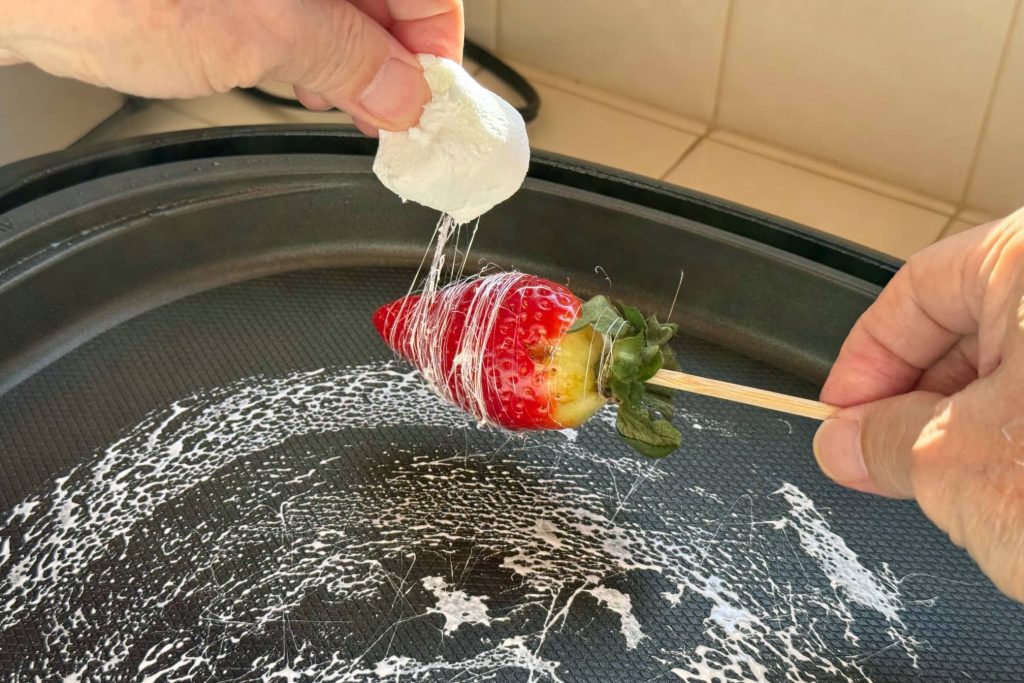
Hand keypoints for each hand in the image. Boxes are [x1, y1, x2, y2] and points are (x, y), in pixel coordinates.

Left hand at [0, 0, 462, 132]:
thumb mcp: (262, 34)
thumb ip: (351, 60)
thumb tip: (406, 93)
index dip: (434, 46)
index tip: (429, 102)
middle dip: (390, 56)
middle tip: (388, 117)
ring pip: (342, 0)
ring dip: (349, 55)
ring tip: (338, 103)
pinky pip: (298, 3)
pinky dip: (308, 41)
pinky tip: (299, 75)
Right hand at [814, 209, 1023, 601]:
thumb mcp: (960, 465)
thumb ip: (882, 442)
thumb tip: (846, 441)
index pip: (914, 293)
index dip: (862, 362)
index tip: (840, 417)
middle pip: (972, 324)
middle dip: (917, 399)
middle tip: (879, 459)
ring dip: (974, 423)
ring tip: (953, 485)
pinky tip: (1018, 485)